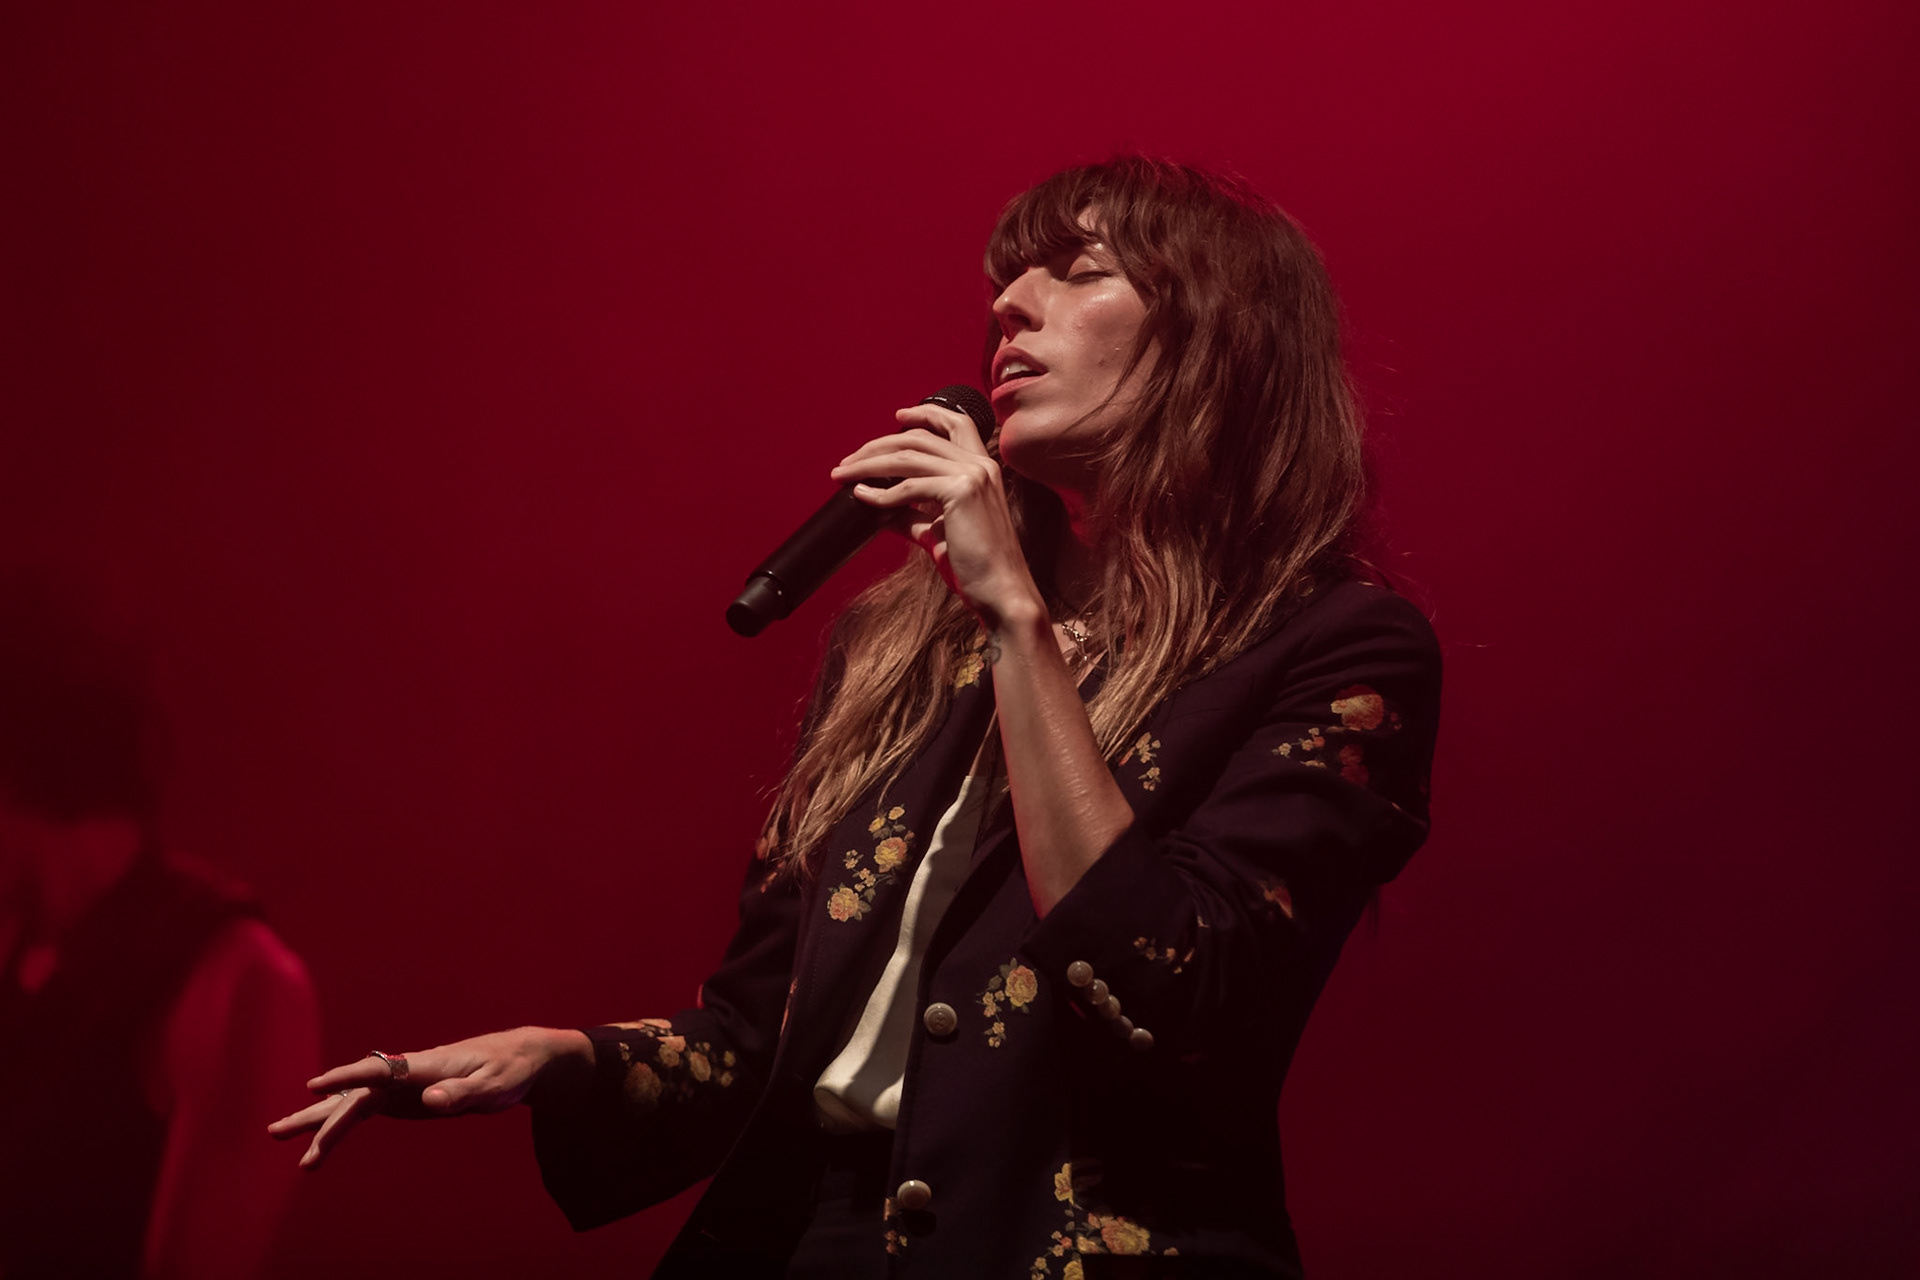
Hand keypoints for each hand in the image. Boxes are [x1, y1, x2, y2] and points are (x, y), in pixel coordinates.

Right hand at [266, 1026, 588, 1168]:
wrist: (518, 1059)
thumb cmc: (507, 1070)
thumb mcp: (493, 1085)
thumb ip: (461, 1093)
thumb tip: (429, 1100)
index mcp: (424, 1065)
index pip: (379, 1070)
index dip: (348, 1077)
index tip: (316, 1086)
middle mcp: (405, 1073)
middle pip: (355, 1093)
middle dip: (319, 1113)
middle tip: (277, 1132)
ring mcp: (402, 1086)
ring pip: (352, 1103)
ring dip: (320, 1121)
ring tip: (278, 1134)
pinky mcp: (405, 1098)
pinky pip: (365, 1111)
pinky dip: (341, 1124)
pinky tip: (319, 1138)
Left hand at [831, 403, 1043, 627]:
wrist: (1000, 592)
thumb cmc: (975, 566)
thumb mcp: (938, 532)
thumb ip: (913, 515)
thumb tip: (878, 506)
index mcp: (983, 468)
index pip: (956, 424)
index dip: (926, 414)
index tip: (897, 417)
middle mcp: (980, 464)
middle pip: (920, 437)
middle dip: (878, 445)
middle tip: (849, 460)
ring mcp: (973, 475)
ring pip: (909, 455)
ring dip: (869, 463)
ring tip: (844, 474)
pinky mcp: (961, 492)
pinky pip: (909, 486)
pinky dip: (880, 492)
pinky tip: (862, 496)